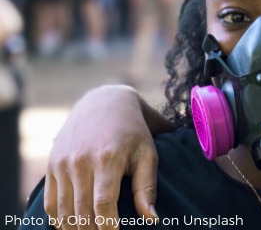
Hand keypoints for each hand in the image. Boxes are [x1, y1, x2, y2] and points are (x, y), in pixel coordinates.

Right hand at [45, 85, 159, 229]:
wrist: (104, 102)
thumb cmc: (133, 131)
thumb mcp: (147, 153)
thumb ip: (146, 188)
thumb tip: (151, 219)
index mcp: (107, 158)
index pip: (103, 204)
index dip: (108, 226)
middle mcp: (80, 161)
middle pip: (81, 211)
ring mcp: (62, 164)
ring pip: (63, 210)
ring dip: (75, 229)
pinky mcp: (52, 165)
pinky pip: (51, 202)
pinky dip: (59, 219)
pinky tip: (72, 226)